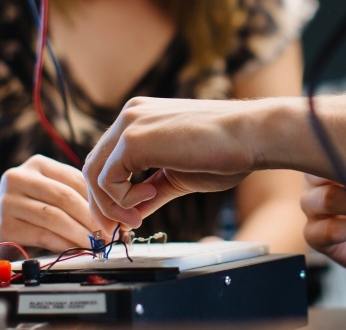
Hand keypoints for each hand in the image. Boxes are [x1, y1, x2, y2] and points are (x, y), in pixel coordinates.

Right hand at [0, 154, 103, 252]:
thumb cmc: (27, 208)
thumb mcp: (47, 192)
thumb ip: (74, 196)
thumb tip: (112, 214)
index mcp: (37, 164)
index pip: (75, 178)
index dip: (98, 198)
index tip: (115, 215)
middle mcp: (18, 177)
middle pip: (65, 197)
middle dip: (91, 217)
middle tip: (108, 232)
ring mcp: (8, 201)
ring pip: (55, 217)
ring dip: (80, 233)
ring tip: (96, 243)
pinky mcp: (4, 225)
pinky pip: (43, 234)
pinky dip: (64, 243)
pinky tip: (77, 248)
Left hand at [84, 97, 260, 231]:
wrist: (251, 135)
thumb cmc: (226, 151)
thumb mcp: (178, 176)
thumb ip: (151, 191)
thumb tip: (132, 213)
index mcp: (140, 118)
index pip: (106, 159)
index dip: (109, 194)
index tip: (124, 220)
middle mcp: (129, 115)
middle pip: (93, 166)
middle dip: (102, 204)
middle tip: (117, 230)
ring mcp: (129, 124)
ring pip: (94, 174)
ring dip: (111, 206)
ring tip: (137, 217)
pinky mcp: (133, 139)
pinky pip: (107, 180)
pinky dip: (121, 201)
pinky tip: (148, 200)